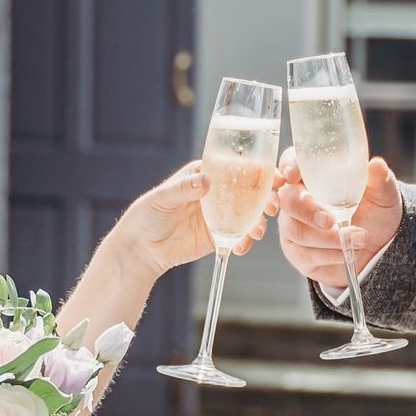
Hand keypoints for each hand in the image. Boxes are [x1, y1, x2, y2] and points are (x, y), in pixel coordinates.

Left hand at [111, 160, 275, 279]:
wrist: (141, 249)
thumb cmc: (147, 215)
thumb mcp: (163, 198)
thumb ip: (185, 189)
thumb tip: (207, 180)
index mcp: (205, 174)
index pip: (237, 167)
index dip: (259, 170)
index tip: (274, 176)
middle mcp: (217, 193)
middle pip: (250, 190)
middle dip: (266, 197)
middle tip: (272, 207)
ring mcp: (220, 215)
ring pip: (249, 214)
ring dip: (259, 221)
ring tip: (257, 231)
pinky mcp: (219, 236)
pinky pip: (239, 236)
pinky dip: (245, 241)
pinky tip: (242, 246)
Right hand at [274, 150, 401, 288]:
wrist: (378, 247)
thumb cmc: (375, 212)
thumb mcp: (382, 195)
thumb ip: (379, 180)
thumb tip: (376, 165)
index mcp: (313, 176)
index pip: (290, 161)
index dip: (288, 166)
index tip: (295, 175)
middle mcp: (297, 198)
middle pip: (287, 199)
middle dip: (308, 211)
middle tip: (331, 220)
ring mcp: (293, 226)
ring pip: (296, 231)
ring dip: (329, 238)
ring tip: (358, 239)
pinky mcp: (297, 252)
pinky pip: (304, 254)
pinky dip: (329, 255)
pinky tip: (346, 252)